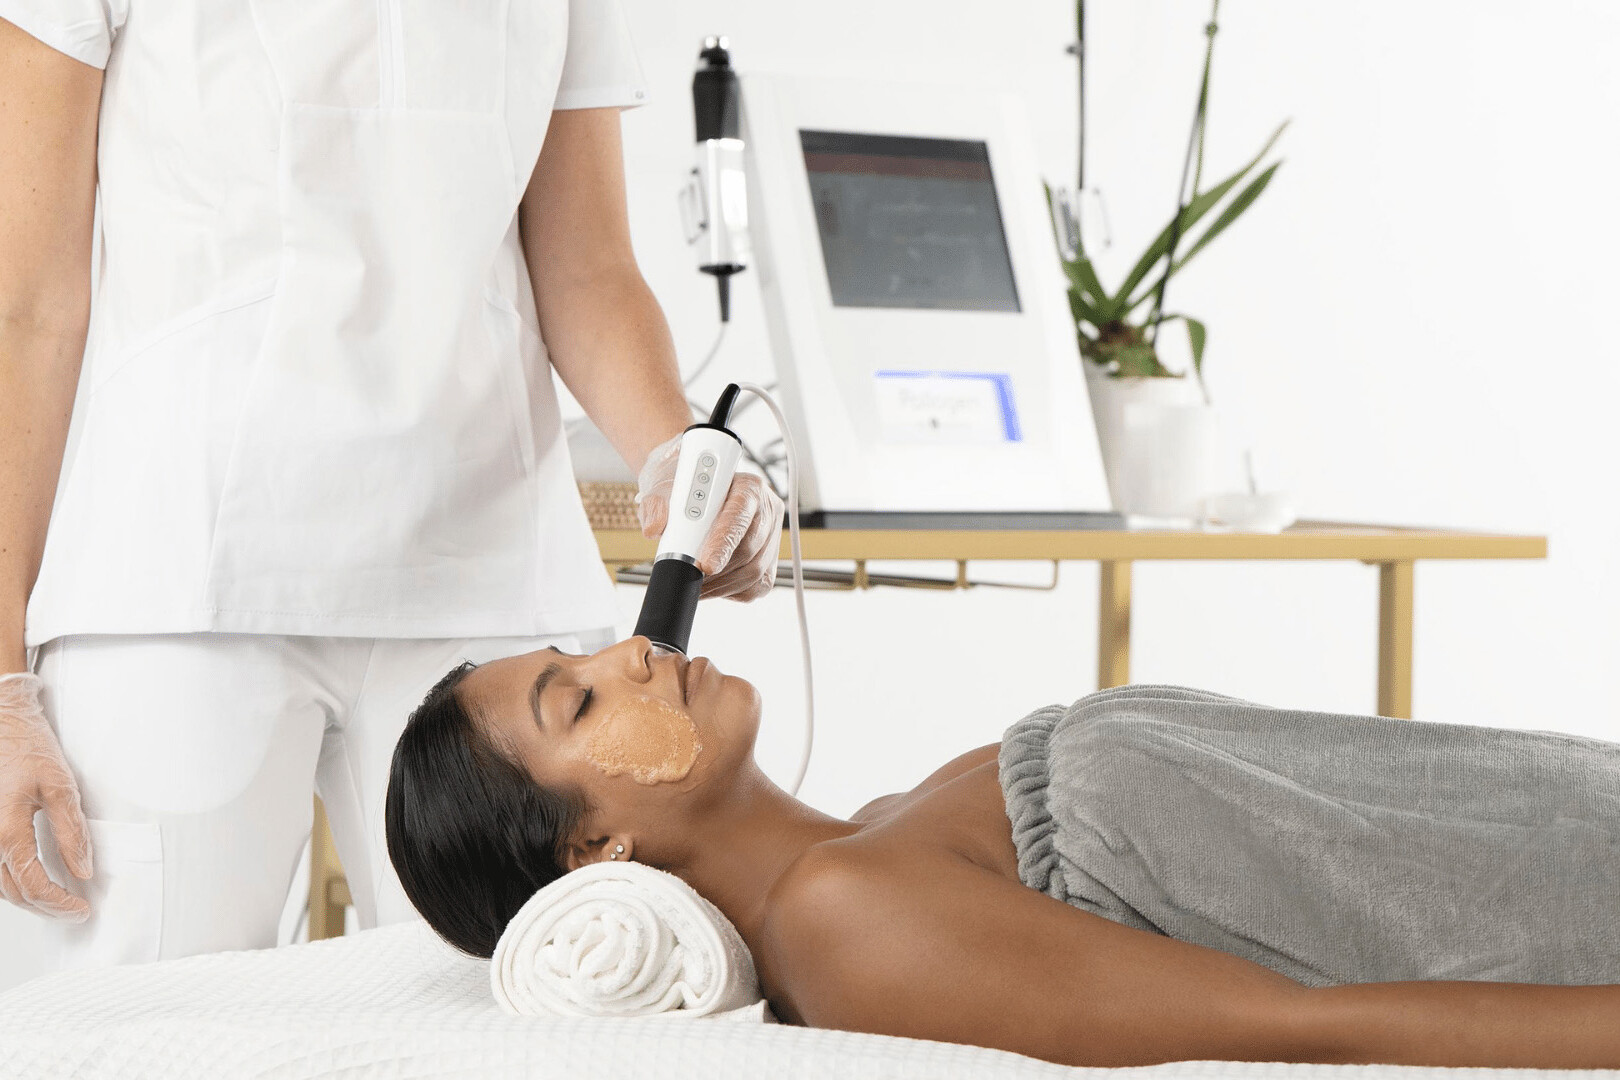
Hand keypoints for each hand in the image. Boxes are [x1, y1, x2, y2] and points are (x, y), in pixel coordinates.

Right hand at [0, 672, 91, 920]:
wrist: (2, 722)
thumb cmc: (29, 749)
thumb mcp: (61, 786)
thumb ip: (72, 832)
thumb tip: (82, 870)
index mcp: (6, 832)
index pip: (34, 885)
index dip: (59, 903)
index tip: (81, 909)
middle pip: (13, 893)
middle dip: (46, 907)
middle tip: (74, 910)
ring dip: (28, 898)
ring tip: (59, 899)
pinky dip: (13, 881)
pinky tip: (34, 879)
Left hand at [635, 435, 784, 602]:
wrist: (689, 498)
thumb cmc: (684, 490)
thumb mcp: (664, 488)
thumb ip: (657, 504)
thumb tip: (655, 528)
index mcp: (747, 486)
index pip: (741, 514)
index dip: (724, 541)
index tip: (705, 564)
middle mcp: (765, 510)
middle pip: (750, 548)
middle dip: (718, 571)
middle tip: (690, 579)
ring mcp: (770, 537)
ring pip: (753, 571)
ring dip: (721, 584)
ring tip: (695, 585)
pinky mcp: (769, 561)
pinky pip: (755, 585)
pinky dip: (730, 591)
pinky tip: (711, 586)